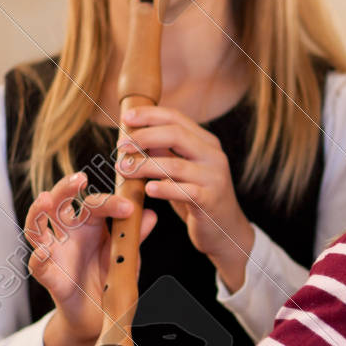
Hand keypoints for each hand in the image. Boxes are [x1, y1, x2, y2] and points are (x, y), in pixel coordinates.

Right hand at [25, 170, 157, 342]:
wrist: (101, 315)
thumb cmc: (111, 278)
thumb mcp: (126, 257)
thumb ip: (135, 237)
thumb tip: (149, 213)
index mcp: (89, 225)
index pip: (94, 204)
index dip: (110, 202)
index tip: (129, 207)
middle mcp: (68, 233)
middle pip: (59, 204)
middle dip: (66, 188)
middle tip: (79, 178)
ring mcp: (55, 252)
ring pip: (38, 227)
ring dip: (39, 212)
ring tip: (46, 199)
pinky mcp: (49, 276)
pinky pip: (38, 265)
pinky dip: (39, 257)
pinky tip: (44, 251)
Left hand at [117, 105, 253, 289]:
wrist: (225, 229)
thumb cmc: (198, 196)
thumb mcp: (184, 169)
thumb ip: (165, 150)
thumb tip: (134, 133)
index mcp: (207, 143)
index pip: (177, 118)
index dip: (149, 115)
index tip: (126, 118)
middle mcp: (214, 156)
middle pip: (176, 135)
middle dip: (143, 137)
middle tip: (121, 146)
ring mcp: (214, 178)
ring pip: (175, 165)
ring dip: (144, 165)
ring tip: (124, 169)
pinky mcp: (211, 200)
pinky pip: (184, 192)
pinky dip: (163, 189)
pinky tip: (147, 190)